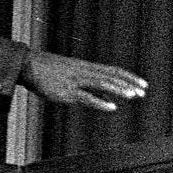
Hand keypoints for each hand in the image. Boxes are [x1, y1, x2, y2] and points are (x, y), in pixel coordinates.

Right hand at [20, 49, 148, 111]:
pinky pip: (86, 97)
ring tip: (133, 96)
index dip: (129, 77)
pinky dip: (100, 102)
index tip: (143, 84)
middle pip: (111, 76)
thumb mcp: (72, 74)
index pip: (114, 70)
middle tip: (143, 92)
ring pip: (102, 83)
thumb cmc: (49, 71)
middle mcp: (84, 71)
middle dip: (128, 84)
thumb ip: (88, 83)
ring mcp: (76, 81)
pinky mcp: (67, 91)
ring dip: (119, 90)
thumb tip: (105, 93)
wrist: (28, 66)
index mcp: (87, 67)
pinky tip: (112, 107)